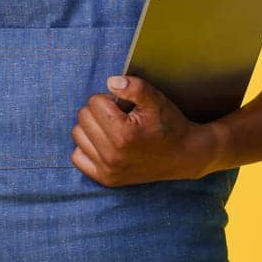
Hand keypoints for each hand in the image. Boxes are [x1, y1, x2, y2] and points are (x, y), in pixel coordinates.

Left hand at [70, 75, 218, 185]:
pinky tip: (105, 144)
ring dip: (92, 127)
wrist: (183, 155)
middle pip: (83, 117)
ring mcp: (108, 170)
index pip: (95, 102)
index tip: (125, 107)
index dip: (110, 99)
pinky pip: (77, 157)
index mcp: (124, 134)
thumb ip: (134, 87)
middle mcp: (113, 155)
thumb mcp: (156, 100)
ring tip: (113, 129)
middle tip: (120, 117)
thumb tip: (111, 82)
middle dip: (99, 111)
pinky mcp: (106, 179)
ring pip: (78, 135)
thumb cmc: (169, 125)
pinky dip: (87, 147)